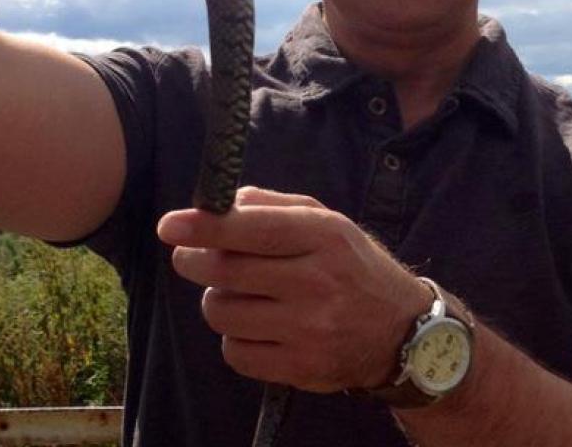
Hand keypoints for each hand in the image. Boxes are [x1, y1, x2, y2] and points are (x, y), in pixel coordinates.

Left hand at [157, 186, 432, 391]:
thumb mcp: (328, 221)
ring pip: (223, 312)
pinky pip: (234, 352)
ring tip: (236, 292)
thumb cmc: (353, 266)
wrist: (402, 332)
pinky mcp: (300, 369)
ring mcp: (309, 329)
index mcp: (324, 236)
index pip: (252, 228)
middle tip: (187, 256)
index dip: (204, 226)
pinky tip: (254, 325)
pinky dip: (233, 337)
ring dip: (216, 299)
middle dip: (193, 260)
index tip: (169, 225)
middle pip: (227, 271)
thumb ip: (274, 206)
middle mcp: (317, 282)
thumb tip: (222, 202)